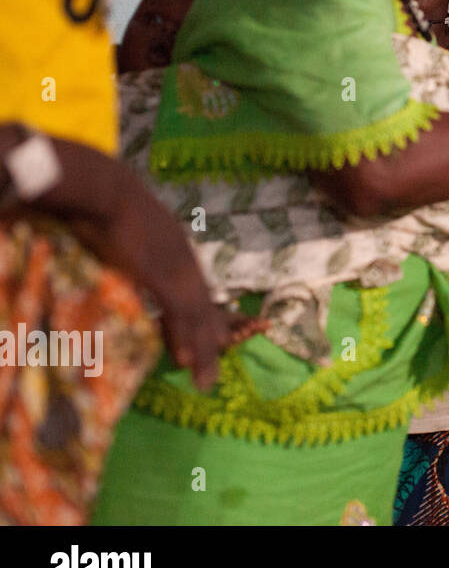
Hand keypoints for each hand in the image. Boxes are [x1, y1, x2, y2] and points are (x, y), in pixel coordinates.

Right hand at [54, 156, 240, 389]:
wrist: (106, 188)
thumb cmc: (109, 202)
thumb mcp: (130, 225)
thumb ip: (135, 243)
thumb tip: (123, 248)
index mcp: (178, 247)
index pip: (197, 287)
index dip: (205, 312)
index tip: (213, 331)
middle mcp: (185, 260)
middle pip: (206, 304)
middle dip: (215, 334)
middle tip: (222, 358)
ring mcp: (177, 270)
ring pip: (198, 316)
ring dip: (204, 350)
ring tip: (208, 379)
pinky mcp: (163, 278)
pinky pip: (180, 315)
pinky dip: (186, 338)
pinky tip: (188, 361)